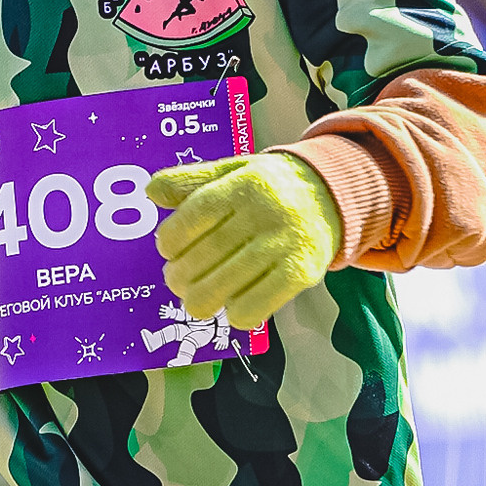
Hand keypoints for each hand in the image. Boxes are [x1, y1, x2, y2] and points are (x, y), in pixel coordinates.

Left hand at [147, 150, 342, 329]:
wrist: (334, 195)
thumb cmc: (271, 187)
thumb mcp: (235, 171)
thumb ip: (192, 180)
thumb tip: (151, 191)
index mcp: (247, 183)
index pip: (195, 215)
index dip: (171, 239)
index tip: (167, 250)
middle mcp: (268, 211)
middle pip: (205, 255)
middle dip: (179, 276)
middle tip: (176, 280)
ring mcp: (286, 244)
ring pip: (224, 286)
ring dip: (200, 300)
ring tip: (196, 297)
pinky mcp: (302, 272)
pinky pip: (254, 307)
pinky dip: (235, 314)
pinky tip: (232, 305)